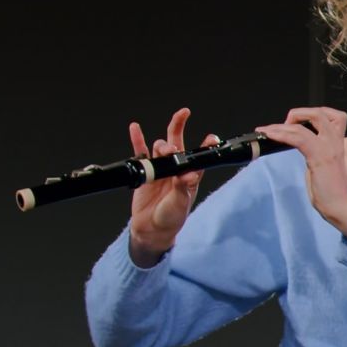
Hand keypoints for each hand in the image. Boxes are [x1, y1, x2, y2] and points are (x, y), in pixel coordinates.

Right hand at [126, 108, 218, 265]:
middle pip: (177, 142)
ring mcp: (160, 168)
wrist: (151, 229)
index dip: (205, 144)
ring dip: (162, 144)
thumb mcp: (180, 203)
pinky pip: (140, 152)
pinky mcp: (144, 171)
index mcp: (190, 176)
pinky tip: (135, 127)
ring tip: (164, 150)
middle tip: (182, 117)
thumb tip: (189, 175)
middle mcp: (176, 169)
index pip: (199, 156)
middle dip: (179, 127)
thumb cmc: (171, 217)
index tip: (211, 137)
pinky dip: (137, 139)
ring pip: (160, 147)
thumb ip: (183, 188)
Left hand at [253, 106, 346, 237]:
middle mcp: (334, 141)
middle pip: (320, 112)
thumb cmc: (332, 193)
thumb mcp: (322, 166)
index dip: (312, 114)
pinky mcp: (319, 156)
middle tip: (284, 124)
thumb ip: (315, 154)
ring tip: (267, 130)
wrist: (341, 207)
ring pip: (308, 122)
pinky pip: (299, 137)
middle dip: (299, 113)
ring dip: (283, 124)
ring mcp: (328, 148)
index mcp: (337, 143)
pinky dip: (281, 134)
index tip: (296, 123)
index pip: (333, 116)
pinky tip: (270, 135)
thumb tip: (301, 148)